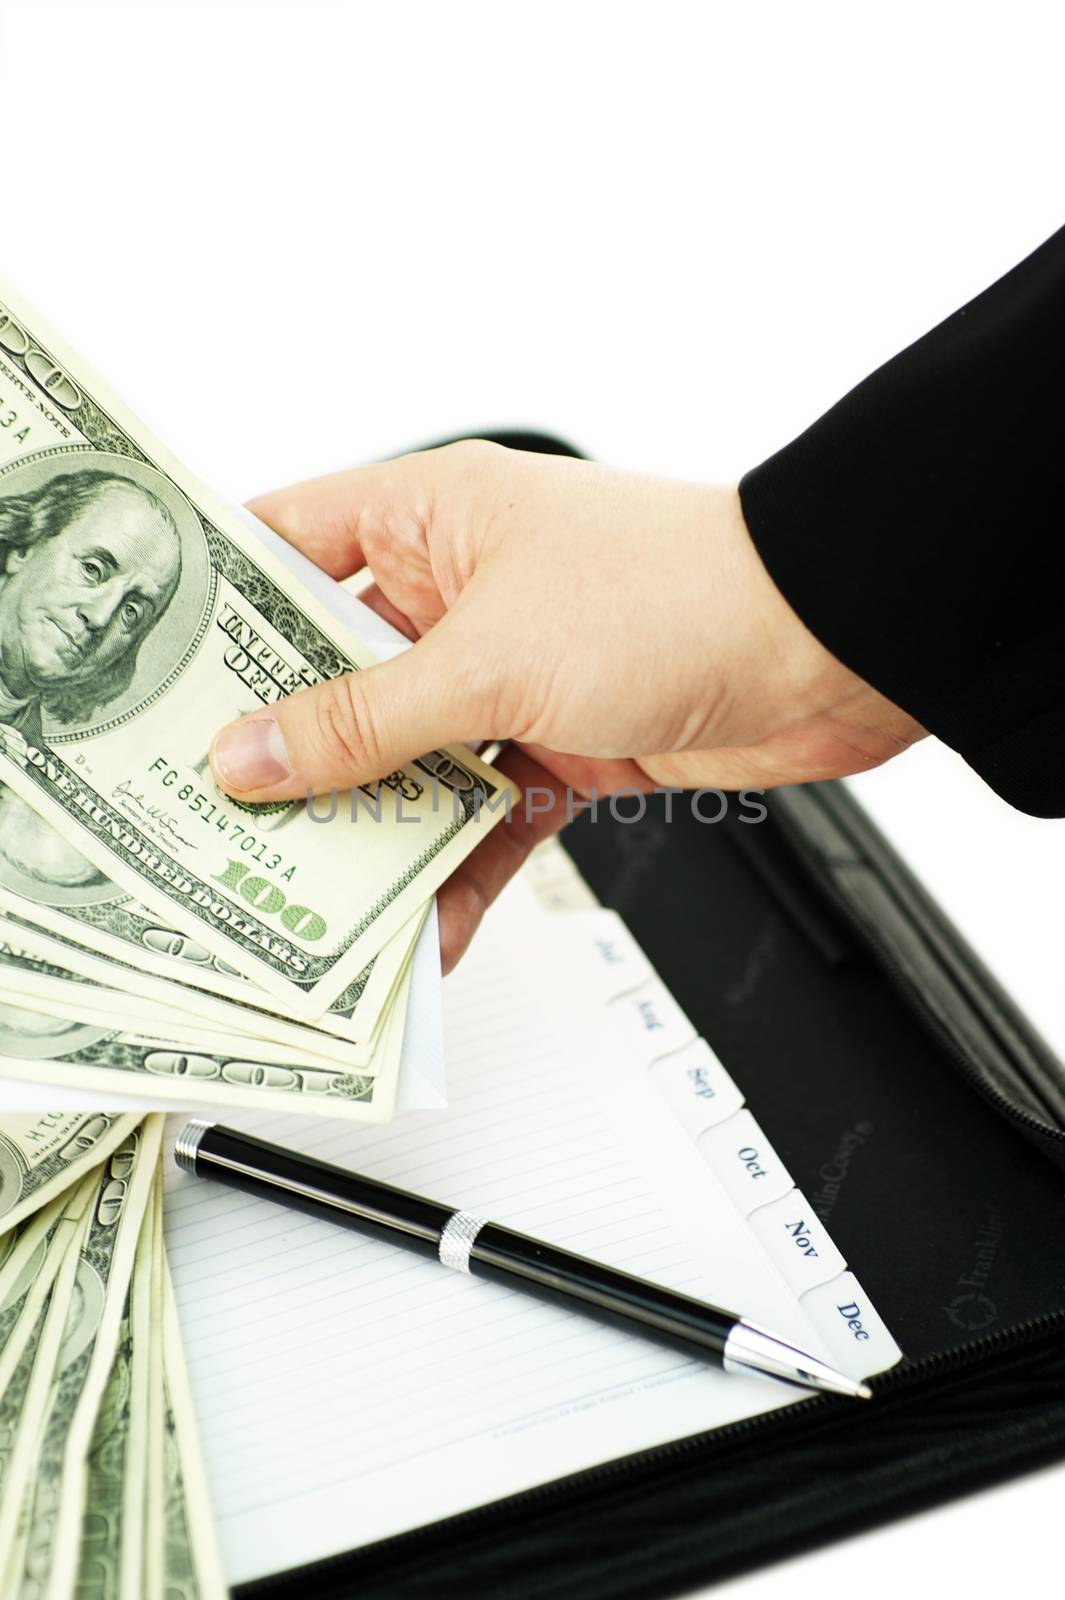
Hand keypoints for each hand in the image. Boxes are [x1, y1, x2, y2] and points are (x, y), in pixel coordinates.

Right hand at [210, 442, 921, 967]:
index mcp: (431, 518)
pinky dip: (458, 869)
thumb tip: (254, 753)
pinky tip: (426, 930)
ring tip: (311, 902)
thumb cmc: (679, 592)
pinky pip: (484, 814)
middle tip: (220, 820)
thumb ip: (365, 718)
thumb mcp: (491, 658)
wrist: (831, 646)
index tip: (157, 686)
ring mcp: (513, 670)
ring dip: (374, 830)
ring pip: (411, 758)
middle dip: (291, 752)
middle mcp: (464, 589)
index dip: (219, 612)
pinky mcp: (564, 740)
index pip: (287, 547)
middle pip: (341, 675)